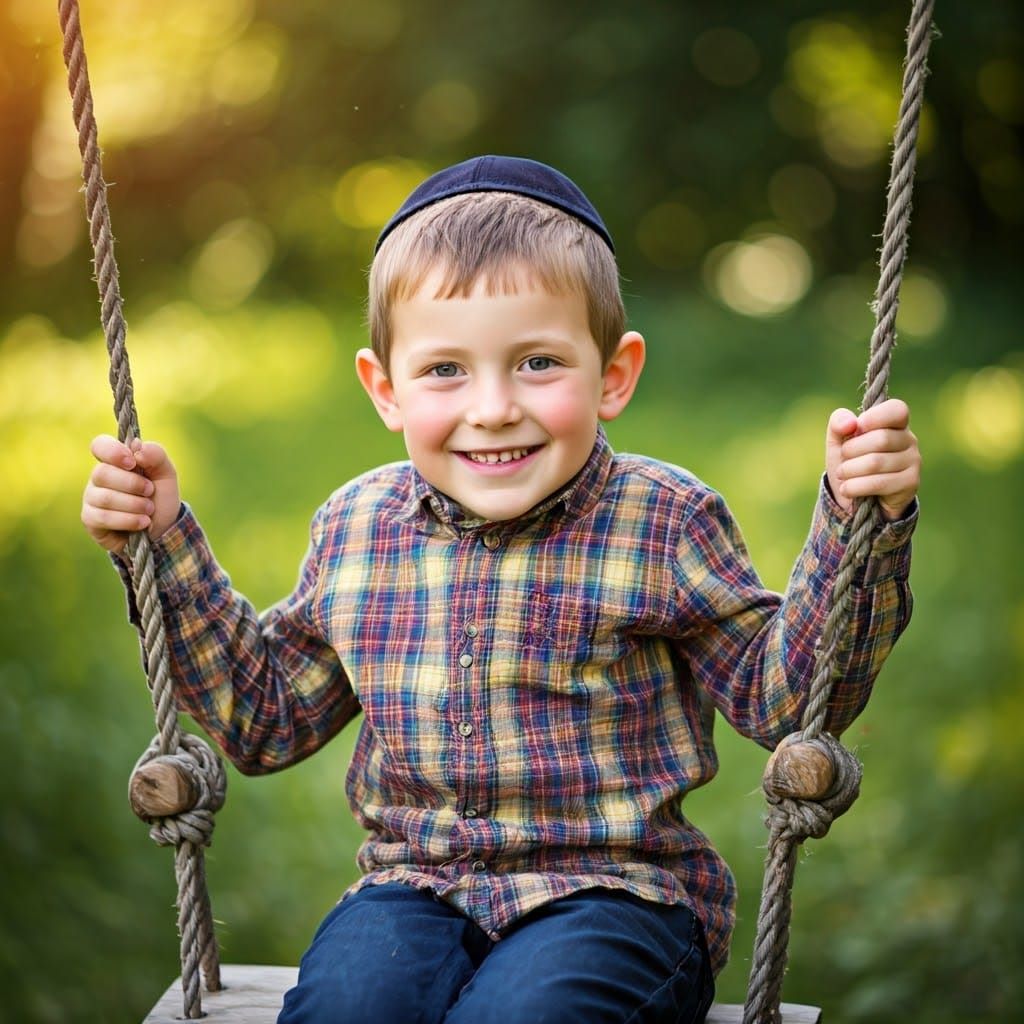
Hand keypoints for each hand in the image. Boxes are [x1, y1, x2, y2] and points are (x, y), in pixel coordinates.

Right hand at [82, 434, 180, 553]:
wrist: (163, 530)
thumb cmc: (160, 498)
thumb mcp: (166, 474)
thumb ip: (156, 455)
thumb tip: (137, 446)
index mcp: (115, 461)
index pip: (100, 445)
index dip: (112, 451)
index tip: (133, 462)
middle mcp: (99, 477)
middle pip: (102, 473)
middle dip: (133, 484)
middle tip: (150, 492)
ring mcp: (92, 498)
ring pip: (105, 497)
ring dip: (134, 504)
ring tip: (150, 510)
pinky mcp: (90, 519)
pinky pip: (103, 517)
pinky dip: (128, 520)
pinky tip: (143, 522)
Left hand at [825, 398, 920, 520]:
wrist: (856, 497)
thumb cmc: (850, 460)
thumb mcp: (838, 439)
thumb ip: (838, 423)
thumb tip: (851, 423)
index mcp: (895, 422)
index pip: (897, 409)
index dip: (874, 417)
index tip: (856, 429)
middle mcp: (909, 439)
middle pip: (880, 439)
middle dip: (851, 450)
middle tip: (843, 458)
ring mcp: (913, 461)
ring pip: (876, 463)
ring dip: (849, 470)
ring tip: (842, 474)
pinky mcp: (910, 482)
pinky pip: (879, 483)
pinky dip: (855, 486)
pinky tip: (846, 488)